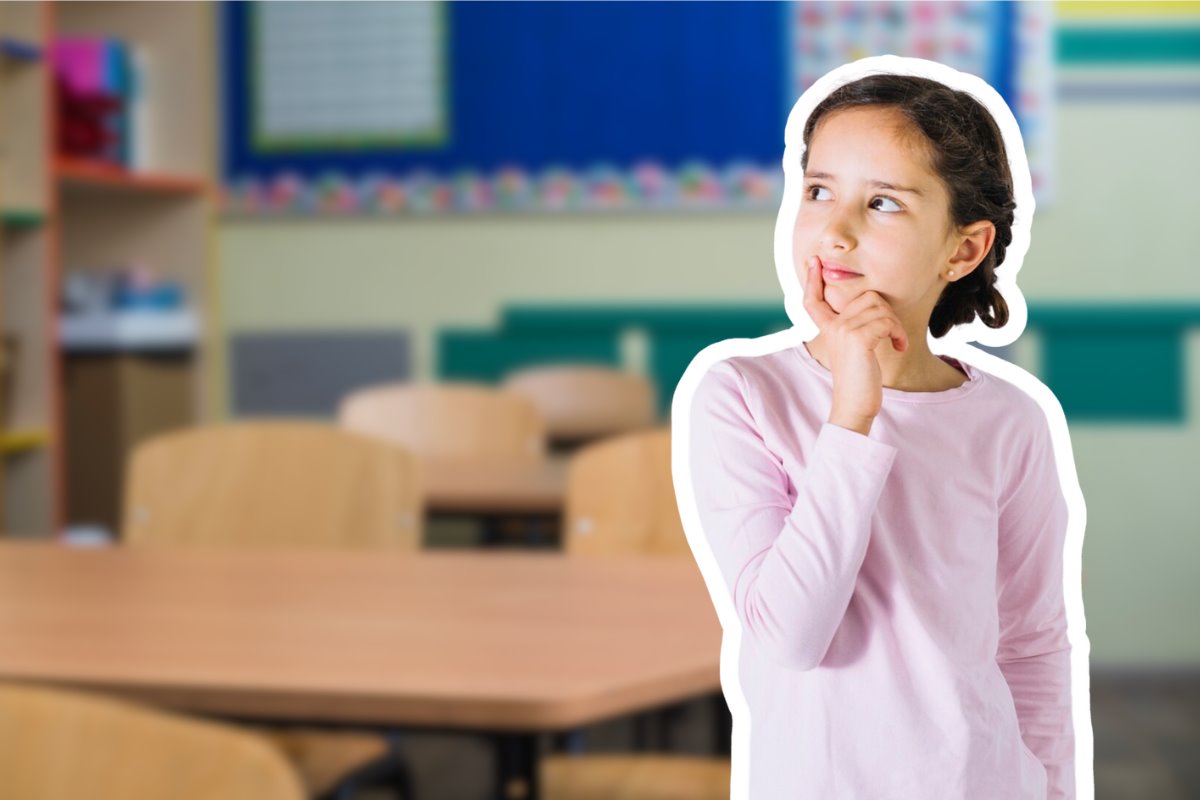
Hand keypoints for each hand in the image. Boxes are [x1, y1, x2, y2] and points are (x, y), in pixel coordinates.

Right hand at [803, 256, 908, 434]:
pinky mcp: (858, 338)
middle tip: (892, 333)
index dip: (812, 279)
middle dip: (887, 312)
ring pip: (879, 307)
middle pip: (866, 297)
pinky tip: (898, 347)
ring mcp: (843, 331)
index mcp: (827, 329)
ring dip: (895, 324)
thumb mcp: (853, 349)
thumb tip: (871, 304)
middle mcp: (832, 327)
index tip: (814, 262)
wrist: (854, 406)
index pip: (814, 300)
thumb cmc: (859, 380)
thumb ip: (854, 327)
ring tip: (896, 341)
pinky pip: (886, 322)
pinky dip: (898, 333)